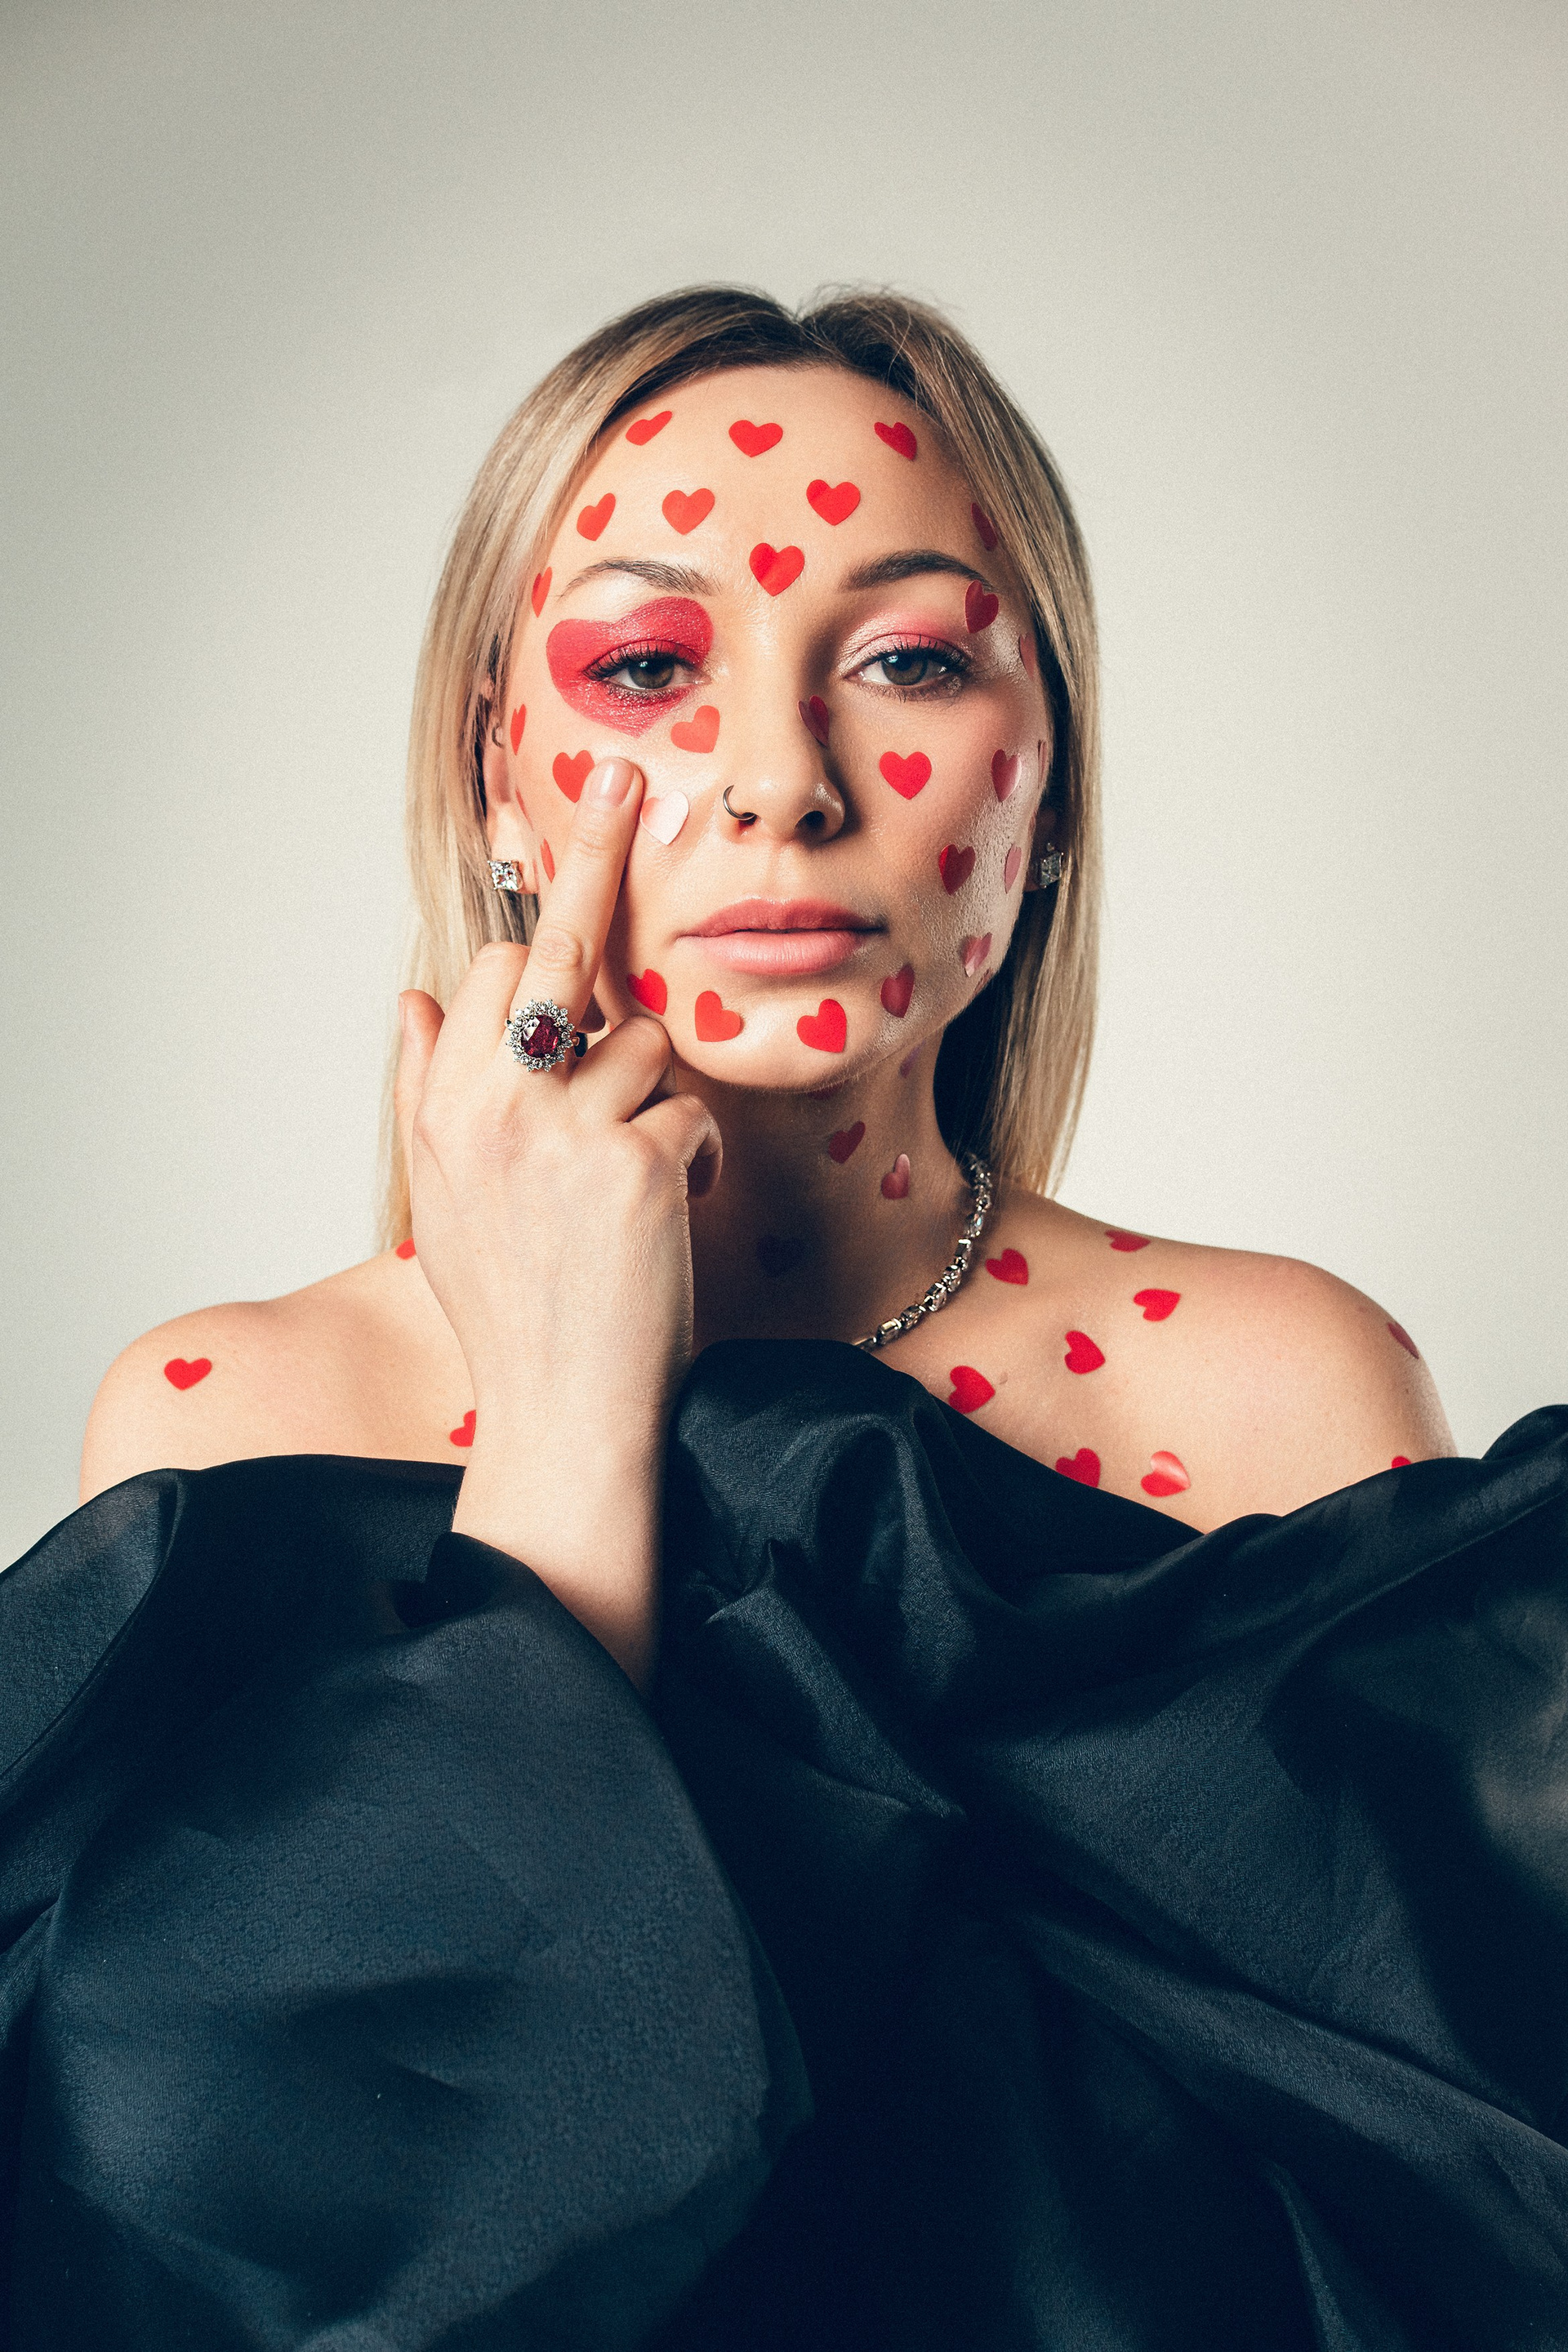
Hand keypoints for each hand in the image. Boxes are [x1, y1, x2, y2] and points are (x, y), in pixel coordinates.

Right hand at [394, 756, 720, 1686]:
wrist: (566, 1416)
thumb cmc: (515, 1309)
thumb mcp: (447, 1202)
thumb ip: (430, 1093)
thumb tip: (414, 997)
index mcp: (446, 1108)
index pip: (496, 970)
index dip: (541, 901)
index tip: (551, 806)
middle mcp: (492, 1106)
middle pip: (560, 957)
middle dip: (599, 864)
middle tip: (627, 771)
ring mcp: (561, 1131)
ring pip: (644, 1044)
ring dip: (656, 1099)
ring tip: (629, 1187)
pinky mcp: (633, 1164)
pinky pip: (688, 1113)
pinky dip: (689, 1159)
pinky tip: (663, 1219)